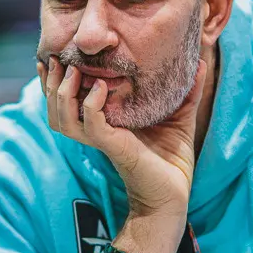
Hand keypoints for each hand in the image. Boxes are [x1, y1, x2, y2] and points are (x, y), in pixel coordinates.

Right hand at [36, 56, 206, 216]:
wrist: (173, 195)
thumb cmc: (172, 159)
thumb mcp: (180, 116)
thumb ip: (188, 89)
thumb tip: (202, 61)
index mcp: (103, 122)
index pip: (65, 100)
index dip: (53, 81)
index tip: (55, 56)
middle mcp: (96, 130)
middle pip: (55, 108)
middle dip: (50, 83)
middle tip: (57, 60)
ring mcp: (102, 139)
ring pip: (62, 118)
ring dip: (62, 93)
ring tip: (73, 71)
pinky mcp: (113, 148)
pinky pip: (91, 125)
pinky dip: (91, 104)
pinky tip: (101, 88)